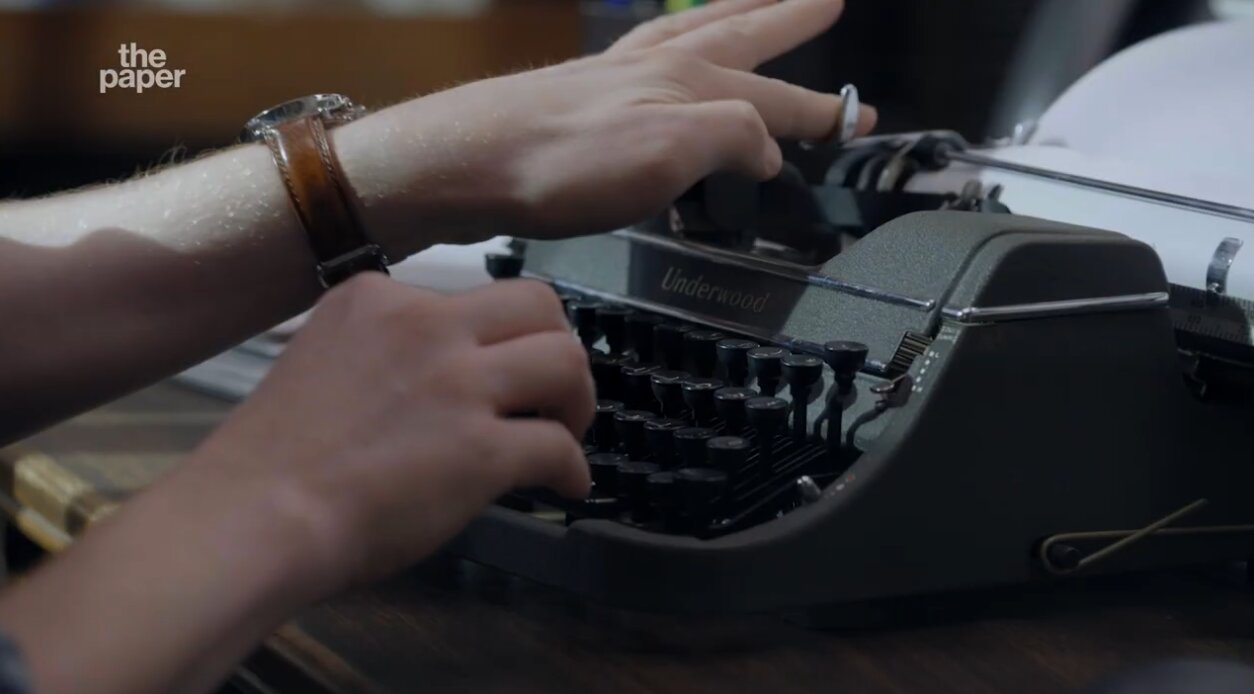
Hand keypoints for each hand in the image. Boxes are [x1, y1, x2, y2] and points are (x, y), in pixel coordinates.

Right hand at [188, 274, 592, 589]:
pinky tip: (565, 487)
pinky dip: (573, 470)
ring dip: (578, 400)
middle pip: (539, 305)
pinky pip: (558, 447)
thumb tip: (445, 386)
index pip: (472, 296)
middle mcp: (426, 325)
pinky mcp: (481, 448)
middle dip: (558, 348)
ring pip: (566, 360)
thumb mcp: (326, 362)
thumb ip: (386, 355)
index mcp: (380, 299)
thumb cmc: (273, 459)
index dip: (498, 337)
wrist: (254, 517)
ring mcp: (458, 384)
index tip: (497, 372)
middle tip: (553, 394)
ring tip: (567, 432)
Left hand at [336, 0, 875, 256]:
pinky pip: (650, 59)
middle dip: (786, 21)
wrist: (465, 163)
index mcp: (688, 82)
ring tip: (759, 7)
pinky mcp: (581, 100)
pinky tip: (667, 64)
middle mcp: (656, 68)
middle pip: (738, 34)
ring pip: (692, 33)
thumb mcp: (669, 153)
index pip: (776, 98)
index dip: (821, 112)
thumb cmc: (560, 162)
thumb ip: (732, 140)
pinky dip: (676, 50)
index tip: (858, 118)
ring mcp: (616, 77)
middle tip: (823, 3)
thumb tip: (769, 148)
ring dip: (734, 18)